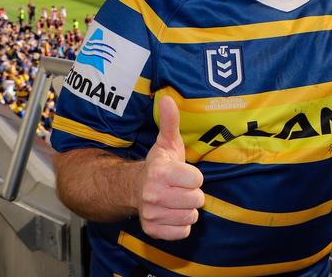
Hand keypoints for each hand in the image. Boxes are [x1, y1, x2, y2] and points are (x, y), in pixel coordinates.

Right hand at [136, 96, 204, 239]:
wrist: (135, 188)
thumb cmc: (159, 165)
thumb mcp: (167, 142)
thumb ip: (170, 122)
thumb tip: (167, 98)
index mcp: (160, 172)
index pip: (197, 180)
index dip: (195, 176)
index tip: (186, 174)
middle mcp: (153, 194)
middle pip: (196, 200)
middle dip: (194, 194)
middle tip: (182, 188)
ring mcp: (152, 214)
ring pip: (190, 217)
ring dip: (188, 209)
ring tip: (178, 199)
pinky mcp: (152, 230)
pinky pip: (182, 232)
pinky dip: (181, 225)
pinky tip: (173, 213)